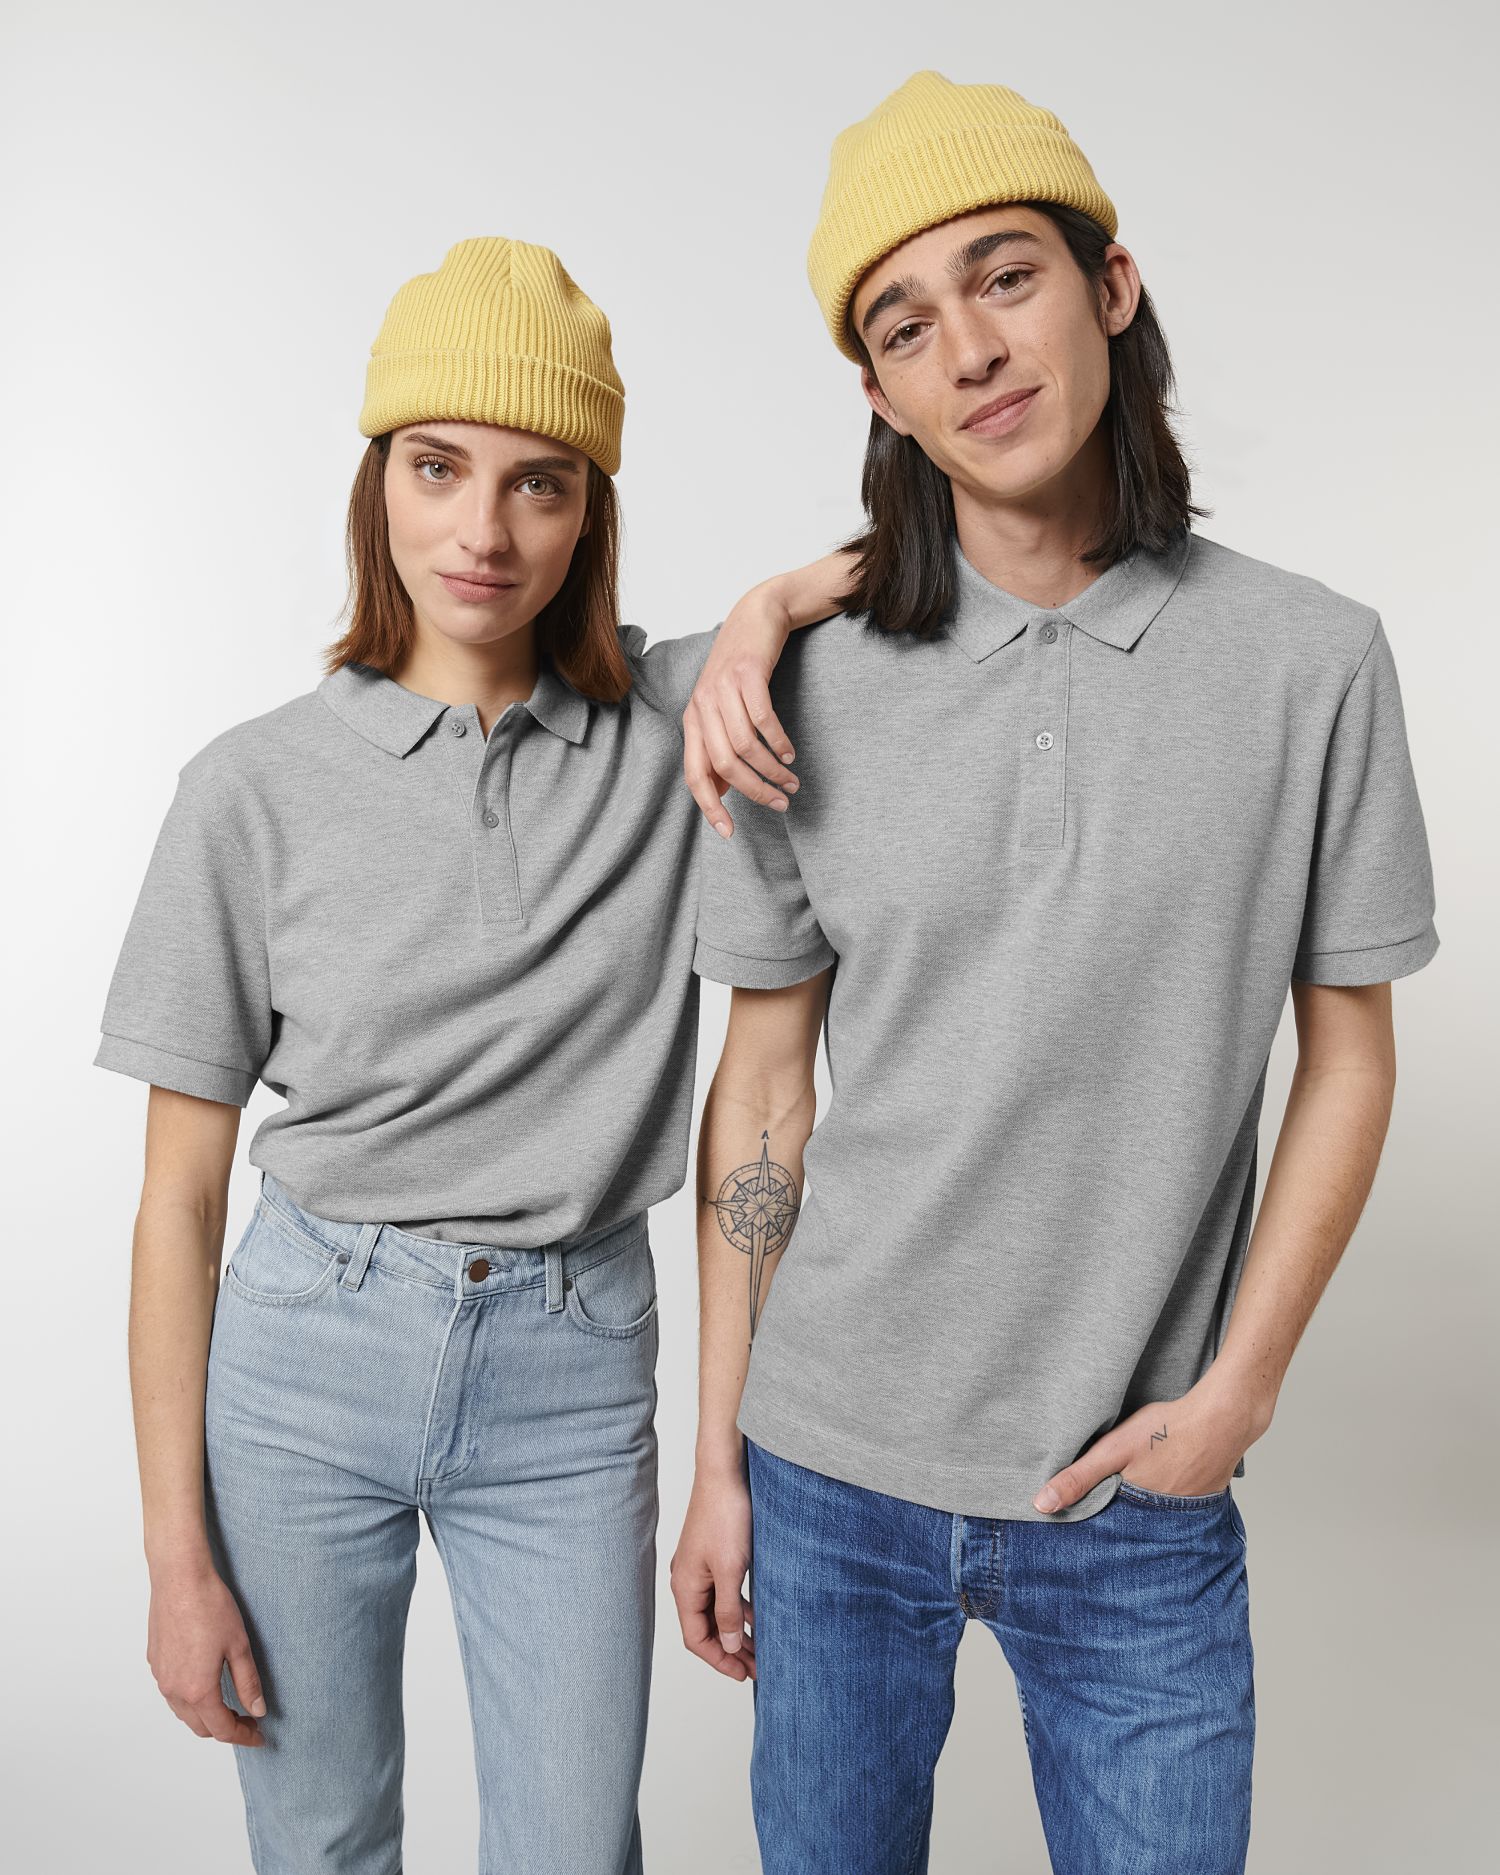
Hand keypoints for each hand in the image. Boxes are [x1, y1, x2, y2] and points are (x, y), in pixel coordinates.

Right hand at [147, 1555, 267, 1743]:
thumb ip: (249, 1683)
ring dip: (206, 1715)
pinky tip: (204, 1683)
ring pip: (183, 1712)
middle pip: (201, 1726)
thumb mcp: (239, 1646)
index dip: (243, 1736)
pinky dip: (190, 1699)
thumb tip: (258, 1710)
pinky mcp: (155, 1662)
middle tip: (248, 1720)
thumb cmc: (210, 1607)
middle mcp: (174, 1690)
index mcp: (197, 1690)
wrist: (180, 1578)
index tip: (259, 1736)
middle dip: (225, 1729)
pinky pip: (172, 1693)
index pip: (222, 1729)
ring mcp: (161, 1677)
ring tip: (229, 1705)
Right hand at [670, 1465, 755, 1680]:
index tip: (744, 1674)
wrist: (725, 1472)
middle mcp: (688, 1579)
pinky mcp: (714, 1554)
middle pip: (706, 1627)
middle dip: (730, 1650)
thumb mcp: (730, 1570)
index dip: (719, 1660)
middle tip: (758, 1668)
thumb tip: (729, 1645)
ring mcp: (700, 1566)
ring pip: (717, 1610)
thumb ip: (729, 1611)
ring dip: (737, 1630)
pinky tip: (758, 1616)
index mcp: (685, 1586)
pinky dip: (739, 1608)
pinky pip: (723, 1591)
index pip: (696, 1638)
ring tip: (761, 1648)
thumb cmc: (725, 1515)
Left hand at [683, 584, 801, 837]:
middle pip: (724, 765)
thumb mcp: (722, 709)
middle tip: (780, 804)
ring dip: (772, 770)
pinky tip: (790, 753)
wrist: (756, 616)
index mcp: (692, 721)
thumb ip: (718, 747)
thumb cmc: (741, 669)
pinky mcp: (747, 674)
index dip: (710, 807)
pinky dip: (778, 742)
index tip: (730, 833)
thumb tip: (723, 792)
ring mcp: (723, 689)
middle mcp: (702, 706)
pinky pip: (762, 720)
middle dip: (754, 792)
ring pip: (745, 746)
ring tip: (791, 781)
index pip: (695, 775)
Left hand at [1031, 1385, 1264, 1512]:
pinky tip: (1158, 1486)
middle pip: (1129, 1527)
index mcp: (1135, 1512)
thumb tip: (1041, 1506)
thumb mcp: (1113, 1450)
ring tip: (1126, 1504)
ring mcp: (1184, 1513)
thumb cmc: (1167, 1430)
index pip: (1105, 1532)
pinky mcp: (1200, 1500)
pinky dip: (1163, 1503)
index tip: (1069, 1534)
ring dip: (1139, 1514)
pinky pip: (1174, 1509)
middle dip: (1112, 1525)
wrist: (1223, 1419)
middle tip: (1093, 1525)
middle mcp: (1161, 1521)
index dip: (1089, 1529)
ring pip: (1152, 1519)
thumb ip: (1079, 1478)